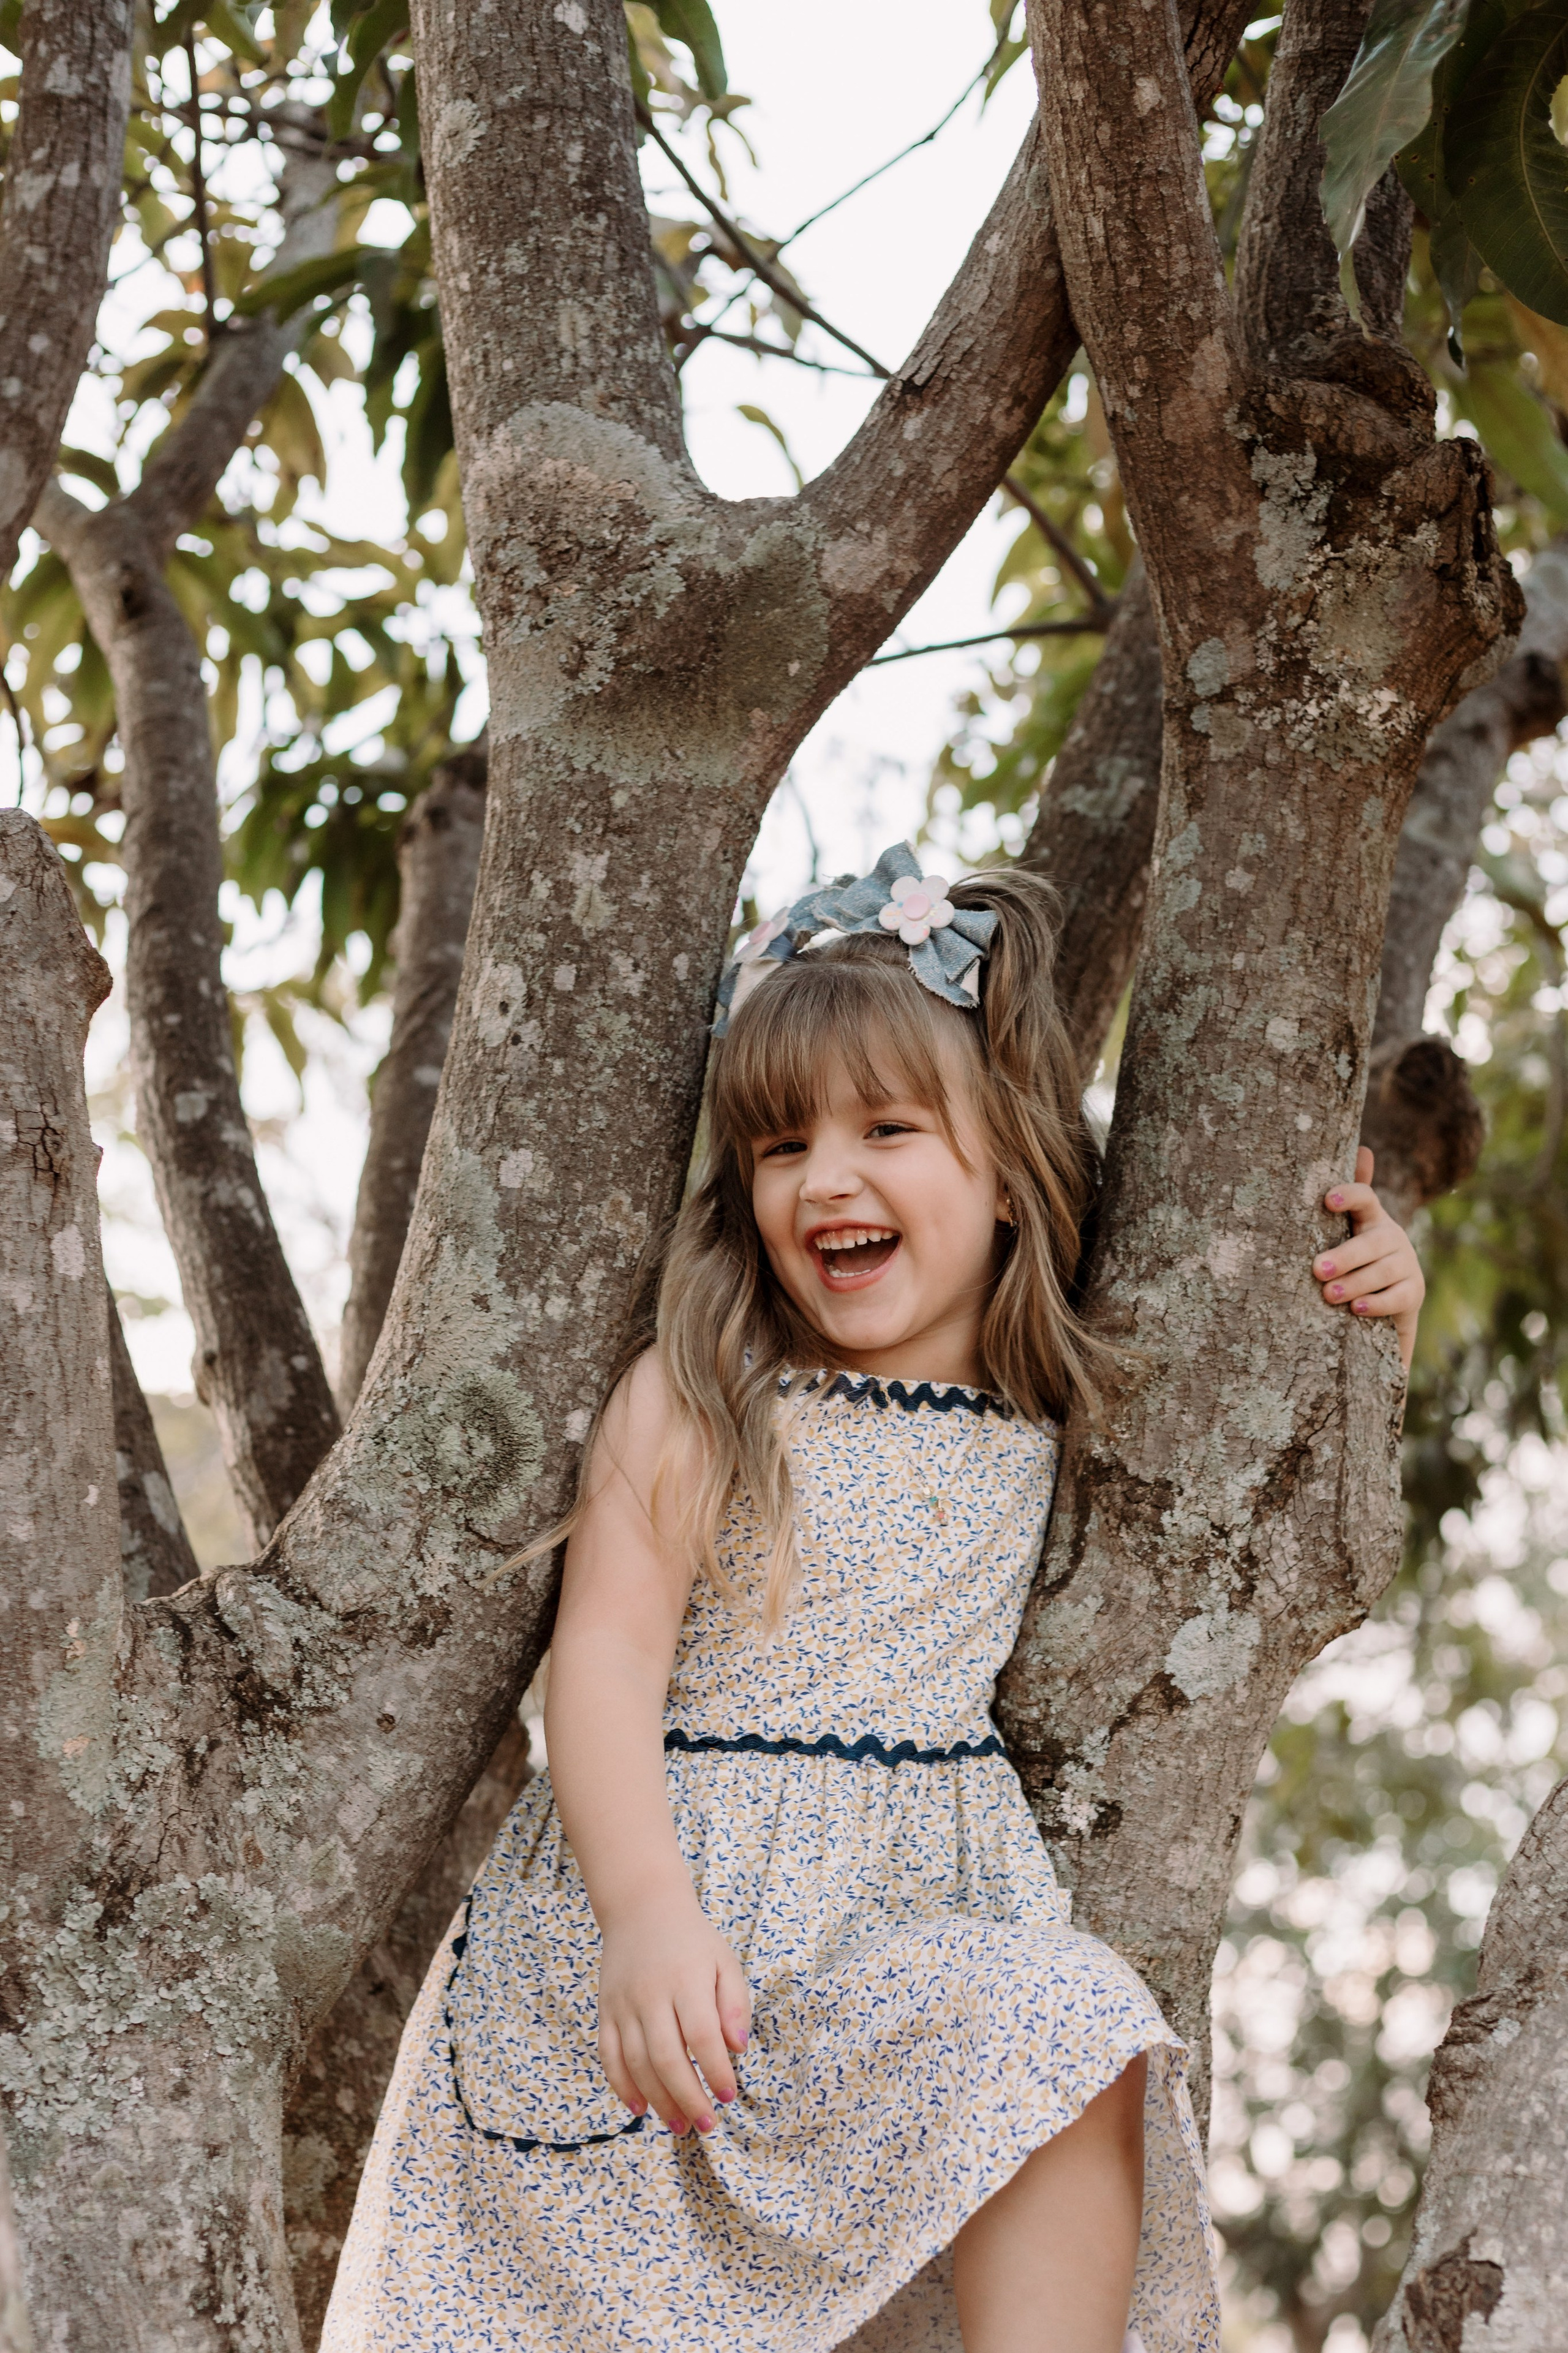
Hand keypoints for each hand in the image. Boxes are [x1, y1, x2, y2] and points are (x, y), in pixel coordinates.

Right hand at [597, 1893, 751, 2136]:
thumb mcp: (724, 1961)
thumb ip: (735, 2003)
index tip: (729, 2096)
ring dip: (659, 2101)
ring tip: (680, 2126)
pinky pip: (609, 2056)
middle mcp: (651, 1994)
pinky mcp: (605, 2011)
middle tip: (707, 2125)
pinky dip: (622, 2087)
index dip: (715, 2070)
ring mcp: (624, 2004)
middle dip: (688, 2098)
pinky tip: (640, 2110)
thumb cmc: (692, 1941)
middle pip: (667, 2058)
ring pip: (637, 2063)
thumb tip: (738, 2049)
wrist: (641, 1907)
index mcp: (686, 1980)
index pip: (701, 2035)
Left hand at [1313, 1147, 1424, 1369]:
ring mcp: (1407, 1264)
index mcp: (1371, 1218)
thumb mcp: (1347, 1228)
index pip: (1365, 1198)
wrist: (1385, 1300)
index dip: (1350, 1195)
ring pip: (1384, 1271)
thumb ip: (1349, 1196)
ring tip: (1328, 1294)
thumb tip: (1365, 1149)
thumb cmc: (1354, 1258)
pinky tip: (1357, 1308)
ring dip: (1355, 1282)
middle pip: (1373, 1242)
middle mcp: (1392, 1237)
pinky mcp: (1414, 1292)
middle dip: (1345, 1256)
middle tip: (1317, 1269)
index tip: (1328, 1200)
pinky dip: (1377, 1303)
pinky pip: (1399, 1297)